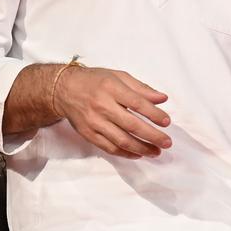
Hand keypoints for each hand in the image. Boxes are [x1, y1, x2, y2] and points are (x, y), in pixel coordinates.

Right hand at [53, 66, 171, 158]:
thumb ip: (141, 88)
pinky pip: (109, 148)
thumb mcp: (119, 76)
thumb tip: (162, 98)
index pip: (137, 103)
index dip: (154, 114)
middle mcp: (102, 106)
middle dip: (152, 136)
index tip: (167, 122)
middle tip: (167, 142)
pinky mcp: (88, 134)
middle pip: (131, 125)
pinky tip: (138, 154)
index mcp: (112, 89)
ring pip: (121, 140)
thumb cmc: (95, 81)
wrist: (63, 89)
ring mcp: (94, 123)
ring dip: (141, 148)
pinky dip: (125, 153)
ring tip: (156, 152)